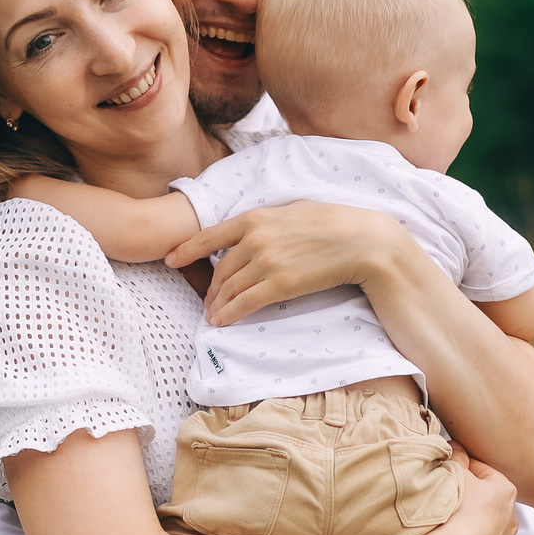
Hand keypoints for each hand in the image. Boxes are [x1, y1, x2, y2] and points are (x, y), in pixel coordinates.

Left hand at [163, 201, 409, 326]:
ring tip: (213, 315)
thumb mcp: (293, 211)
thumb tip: (252, 232)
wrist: (361, 241)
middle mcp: (255, 239)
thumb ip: (267, 222)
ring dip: (218, 305)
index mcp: (256, 217)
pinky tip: (221, 323)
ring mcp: (266, 262)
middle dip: (211, 288)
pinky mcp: (280, 285)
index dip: (186, 249)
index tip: (171, 259)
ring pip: (229, 289)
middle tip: (208, 301)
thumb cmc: (333, 224)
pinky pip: (245, 304)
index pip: (210, 235)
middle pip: (221, 269)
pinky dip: (229, 314)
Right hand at [420, 453, 519, 534]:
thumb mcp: (454, 473)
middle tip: (446, 495)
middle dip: (468, 494)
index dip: (461, 467)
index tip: (446, 471)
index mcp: (506, 490)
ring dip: (470, 519)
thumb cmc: (456, 510)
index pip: (480, 469)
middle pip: (485, 496)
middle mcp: (512, 516)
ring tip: (449, 520)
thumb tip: (457, 447)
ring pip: (484, 522)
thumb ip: (457, 456)